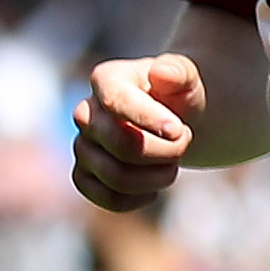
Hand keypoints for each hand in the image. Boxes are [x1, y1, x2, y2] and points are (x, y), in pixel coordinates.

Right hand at [72, 53, 201, 208]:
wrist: (173, 122)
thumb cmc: (177, 96)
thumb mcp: (187, 79)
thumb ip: (179, 72)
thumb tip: (161, 72)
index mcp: (106, 79)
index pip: (116, 101)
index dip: (149, 119)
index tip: (181, 130)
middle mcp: (86, 113)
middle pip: (122, 145)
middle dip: (165, 151)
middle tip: (187, 142)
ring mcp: (82, 146)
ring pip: (115, 177)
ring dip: (156, 177)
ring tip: (173, 163)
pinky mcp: (85, 175)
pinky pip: (106, 198)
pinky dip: (137, 198)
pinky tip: (154, 187)